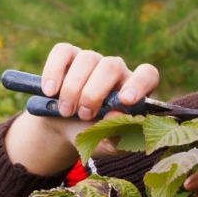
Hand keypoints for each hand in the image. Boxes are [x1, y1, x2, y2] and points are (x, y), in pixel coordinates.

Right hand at [5, 44, 158, 174]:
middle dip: (94, 93)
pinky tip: (49, 92)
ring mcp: (93, 61)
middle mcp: (116, 71)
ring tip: (66, 111)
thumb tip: (118, 115)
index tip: (125, 100)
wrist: (65, 129)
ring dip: (73, 88)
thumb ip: (117, 136)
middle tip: (84, 116)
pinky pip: (62, 52)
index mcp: (133, 91)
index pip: (148, 75)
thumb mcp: (107, 145)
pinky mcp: (68, 56)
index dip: (139, 84)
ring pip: (87, 59)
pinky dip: (54, 72)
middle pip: (111, 66)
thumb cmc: (93, 136)